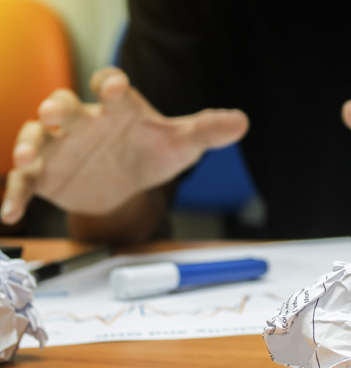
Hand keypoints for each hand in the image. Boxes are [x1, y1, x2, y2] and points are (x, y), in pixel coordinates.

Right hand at [1, 67, 247, 223]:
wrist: (126, 183)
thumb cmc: (150, 154)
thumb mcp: (180, 145)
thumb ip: (206, 131)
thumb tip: (241, 122)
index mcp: (118, 110)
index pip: (111, 88)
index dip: (113, 84)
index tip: (117, 88)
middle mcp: (84, 123)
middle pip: (64, 107)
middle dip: (58, 109)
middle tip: (54, 115)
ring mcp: (60, 148)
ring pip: (37, 138)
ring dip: (29, 145)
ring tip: (28, 158)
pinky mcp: (46, 175)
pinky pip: (25, 181)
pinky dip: (15, 194)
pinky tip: (11, 212)